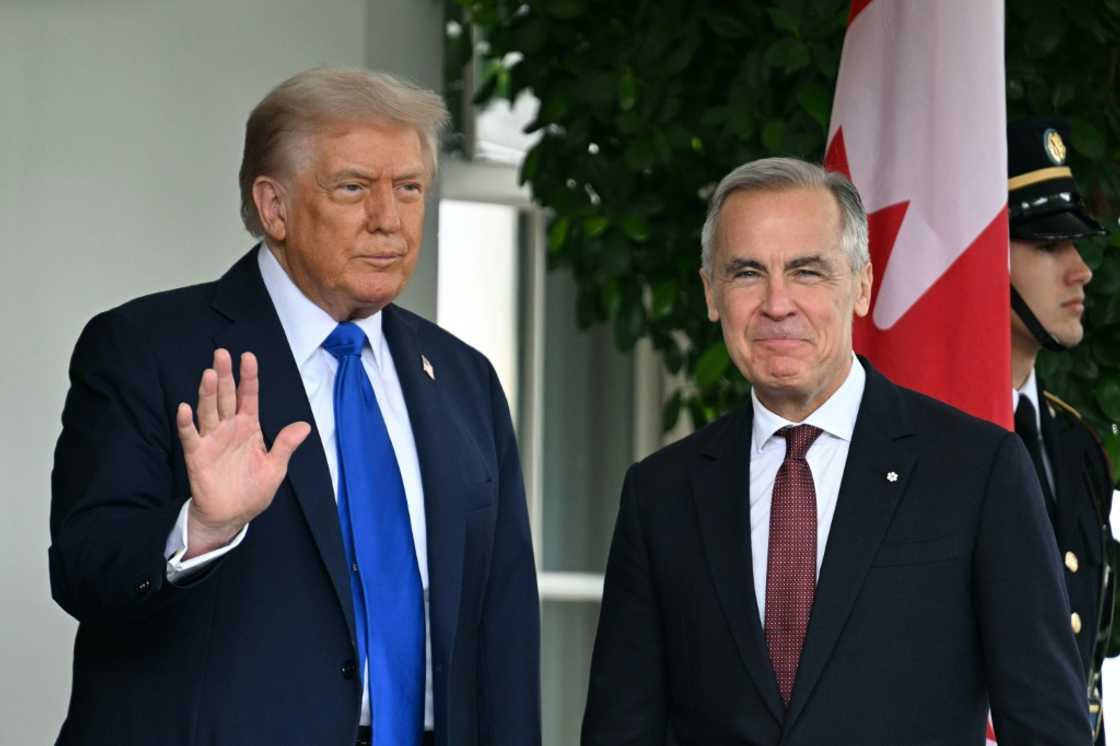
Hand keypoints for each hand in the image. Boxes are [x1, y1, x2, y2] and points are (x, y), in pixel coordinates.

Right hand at [176, 349, 310, 557]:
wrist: (232, 515)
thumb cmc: (253, 490)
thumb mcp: (275, 467)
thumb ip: (285, 445)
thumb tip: (304, 426)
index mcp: (249, 427)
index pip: (249, 397)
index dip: (248, 378)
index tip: (248, 356)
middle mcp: (229, 428)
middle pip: (225, 397)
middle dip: (224, 376)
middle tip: (221, 353)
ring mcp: (212, 440)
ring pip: (208, 411)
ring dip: (206, 393)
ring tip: (207, 373)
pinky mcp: (197, 455)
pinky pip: (191, 436)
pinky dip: (187, 423)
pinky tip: (184, 408)